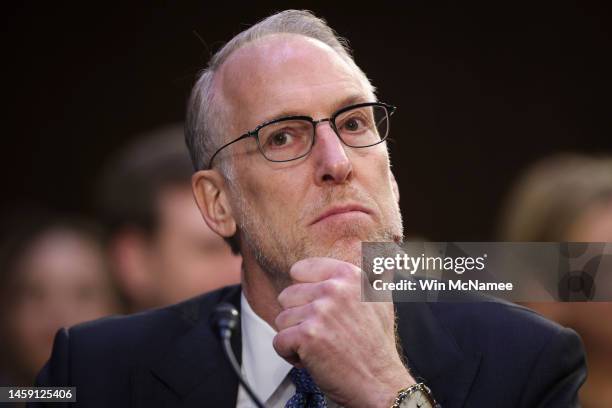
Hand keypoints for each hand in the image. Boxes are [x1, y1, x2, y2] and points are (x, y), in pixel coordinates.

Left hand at [273, 257, 414, 407]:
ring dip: (295, 337)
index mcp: (349, 275)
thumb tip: (375, 250)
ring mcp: (320, 312)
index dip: (304, 293)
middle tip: (323, 332)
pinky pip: (279, 341)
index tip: (316, 307)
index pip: (300, 269)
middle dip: (299, 317)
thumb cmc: (377, 345)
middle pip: (288, 295)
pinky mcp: (307, 336)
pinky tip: (311, 359)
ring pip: (282, 319)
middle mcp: (334, 289)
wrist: (380, 382)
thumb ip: (370, 273)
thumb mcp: (380, 299)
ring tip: (320, 346)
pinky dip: (290, 355)